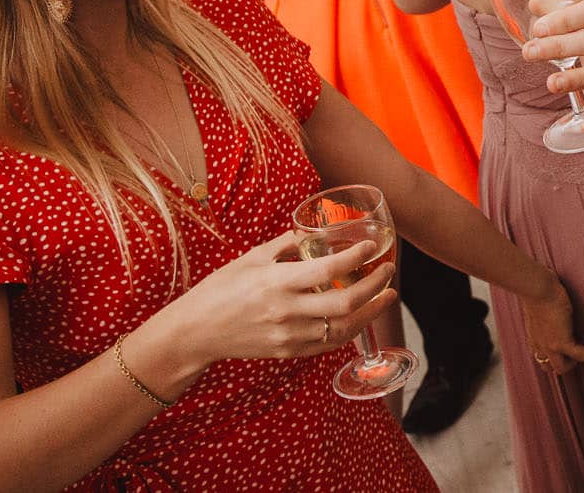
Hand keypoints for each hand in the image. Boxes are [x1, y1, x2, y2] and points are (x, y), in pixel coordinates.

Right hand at [164, 229, 395, 366]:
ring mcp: (289, 335)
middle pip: (345, 302)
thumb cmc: (219, 290)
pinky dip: (350, 330)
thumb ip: (284, 245)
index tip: (373, 245)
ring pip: (343, 328)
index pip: (328, 270)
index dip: (356, 257)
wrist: (194, 332)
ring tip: (387, 295)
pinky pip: (328, 344)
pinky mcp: (288, 351)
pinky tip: (362, 316)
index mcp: (277, 283)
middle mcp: (286, 311)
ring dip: (371, 311)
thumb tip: (310, 231)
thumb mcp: (250, 259)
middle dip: (375, 285)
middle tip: (389, 271)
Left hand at [514, 274, 583, 377]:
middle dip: (568, 360)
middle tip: (580, 343)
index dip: (558, 356)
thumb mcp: (541, 309)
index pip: (544, 361)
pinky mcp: (561, 342)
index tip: (570, 341)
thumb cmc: (540, 292)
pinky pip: (581, 355)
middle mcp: (540, 347)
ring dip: (577, 358)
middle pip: (553, 369)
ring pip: (563, 369)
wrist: (539, 290)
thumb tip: (556, 309)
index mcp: (535, 341)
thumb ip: (546, 316)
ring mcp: (550, 347)